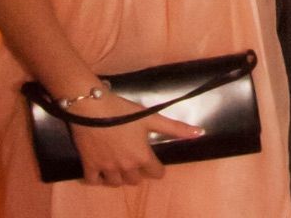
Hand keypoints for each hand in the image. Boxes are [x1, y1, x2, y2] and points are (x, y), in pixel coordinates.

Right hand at [66, 93, 204, 186]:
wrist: (91, 107)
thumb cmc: (123, 111)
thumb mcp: (151, 118)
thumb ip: (175, 128)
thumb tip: (201, 133)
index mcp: (142, 157)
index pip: (156, 174)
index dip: (157, 168)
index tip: (154, 162)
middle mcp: (126, 167)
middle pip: (136, 180)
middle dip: (138, 172)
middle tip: (136, 161)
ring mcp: (107, 168)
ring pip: (116, 183)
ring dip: (120, 178)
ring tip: (120, 167)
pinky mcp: (89, 165)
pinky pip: (94, 181)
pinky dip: (98, 179)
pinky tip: (101, 172)